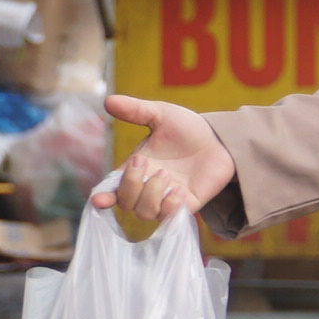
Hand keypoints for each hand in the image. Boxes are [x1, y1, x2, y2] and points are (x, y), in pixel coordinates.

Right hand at [96, 96, 233, 224]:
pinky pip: (169, 217)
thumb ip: (135, 110)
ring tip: (167, 174)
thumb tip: (108, 101)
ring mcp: (167, 199)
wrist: (220, 138)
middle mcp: (148, 187)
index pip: (114, 188)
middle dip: (131, 185)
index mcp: (137, 168)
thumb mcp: (160, 115)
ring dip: (152, 193)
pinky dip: (170, 204)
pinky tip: (179, 188)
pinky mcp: (187, 206)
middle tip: (146, 163)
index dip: (104, 197)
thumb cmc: (188, 128)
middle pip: (126, 203)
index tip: (99, 200)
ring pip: (145, 213)